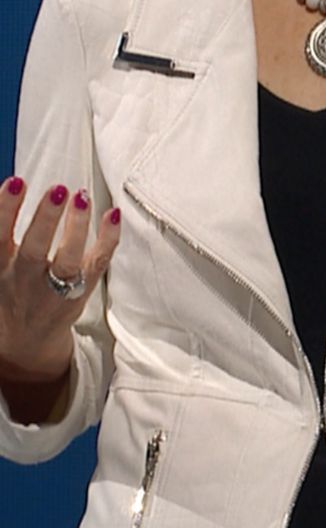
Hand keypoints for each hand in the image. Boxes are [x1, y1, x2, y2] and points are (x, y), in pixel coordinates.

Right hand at [0, 175, 120, 382]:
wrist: (25, 345)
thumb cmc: (11, 292)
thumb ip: (3, 234)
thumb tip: (10, 187)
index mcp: (0, 269)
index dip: (5, 209)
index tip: (17, 181)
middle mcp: (25, 280)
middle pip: (34, 250)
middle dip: (45, 219)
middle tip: (58, 189)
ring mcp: (55, 289)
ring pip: (68, 262)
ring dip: (76, 228)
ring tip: (82, 197)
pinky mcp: (81, 291)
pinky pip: (98, 265)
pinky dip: (108, 240)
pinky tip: (113, 214)